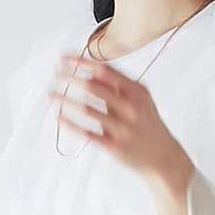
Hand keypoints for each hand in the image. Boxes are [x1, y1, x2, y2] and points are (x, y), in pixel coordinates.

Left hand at [48, 51, 190, 185]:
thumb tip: (91, 67)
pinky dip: (70, 124)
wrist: (163, 156)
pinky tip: (58, 117)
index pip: (104, 70)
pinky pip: (87, 133)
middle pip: (92, 87)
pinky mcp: (115, 146)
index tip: (64, 58)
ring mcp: (122, 128)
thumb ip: (119, 85)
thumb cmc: (148, 124)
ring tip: (51, 94)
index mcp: (136, 91)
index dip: (80, 62)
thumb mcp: (141, 99)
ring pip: (86, 110)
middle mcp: (130, 108)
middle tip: (55, 74)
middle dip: (69, 78)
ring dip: (64, 100)